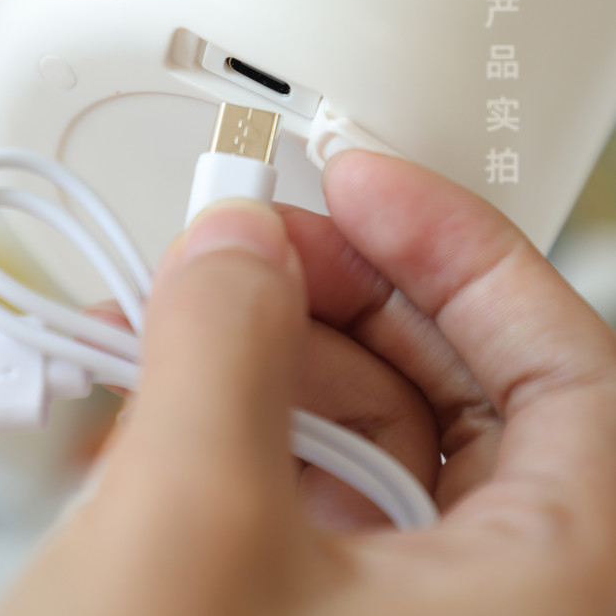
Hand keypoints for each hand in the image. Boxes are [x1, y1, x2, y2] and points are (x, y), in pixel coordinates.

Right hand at [0, 151, 615, 615]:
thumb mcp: (191, 530)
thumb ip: (221, 343)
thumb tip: (236, 238)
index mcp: (569, 601)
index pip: (573, 365)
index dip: (463, 248)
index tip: (367, 179)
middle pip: (473, 398)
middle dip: (354, 296)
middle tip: (262, 238)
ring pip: (390, 454)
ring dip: (281, 365)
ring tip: (185, 318)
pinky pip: (325, 515)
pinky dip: (255, 440)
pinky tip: (179, 409)